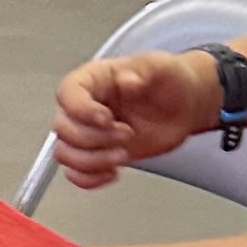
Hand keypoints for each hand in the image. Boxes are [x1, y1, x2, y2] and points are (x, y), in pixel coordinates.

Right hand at [51, 49, 211, 191]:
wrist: (183, 106)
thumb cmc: (168, 81)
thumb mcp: (161, 68)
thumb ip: (144, 71)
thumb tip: (127, 80)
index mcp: (93, 79)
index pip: (68, 93)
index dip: (82, 110)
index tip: (107, 119)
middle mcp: (84, 106)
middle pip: (64, 128)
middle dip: (96, 138)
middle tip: (127, 135)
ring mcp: (89, 132)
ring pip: (65, 153)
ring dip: (92, 161)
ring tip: (123, 155)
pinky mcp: (96, 154)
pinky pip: (75, 172)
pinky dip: (89, 178)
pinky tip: (113, 172)